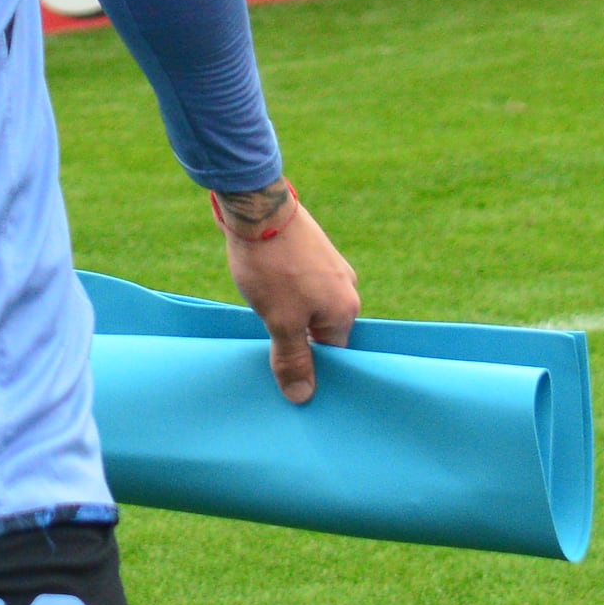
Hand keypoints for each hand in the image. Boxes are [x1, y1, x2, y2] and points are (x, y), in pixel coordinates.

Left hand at [213, 182, 360, 400]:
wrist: (257, 207)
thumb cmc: (272, 266)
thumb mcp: (280, 321)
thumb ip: (293, 359)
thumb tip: (304, 397)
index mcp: (346, 309)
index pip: (335, 355)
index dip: (312, 368)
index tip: (288, 376)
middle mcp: (345, 287)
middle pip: (323, 331)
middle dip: (299, 343)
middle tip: (270, 351)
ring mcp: (329, 267)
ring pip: (310, 307)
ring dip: (289, 318)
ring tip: (262, 320)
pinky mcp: (310, 252)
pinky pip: (301, 287)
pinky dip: (285, 296)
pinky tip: (263, 296)